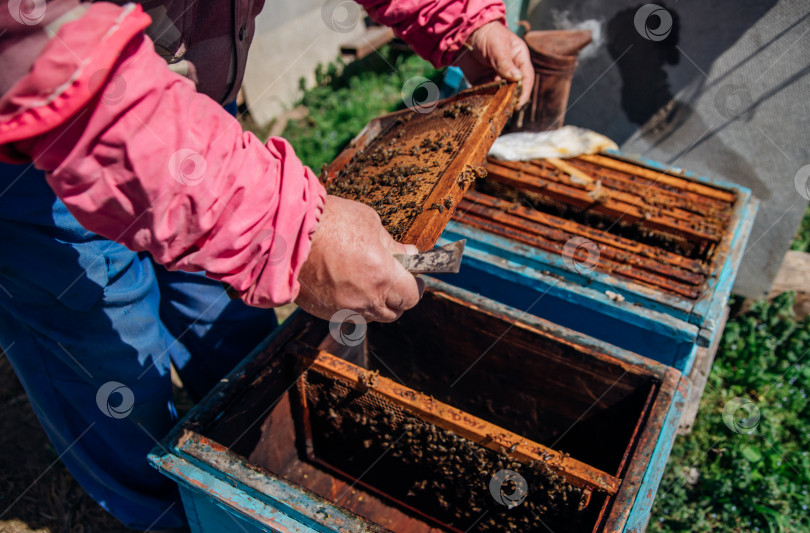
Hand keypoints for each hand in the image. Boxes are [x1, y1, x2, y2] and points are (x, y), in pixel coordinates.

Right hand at [296, 196, 424, 322]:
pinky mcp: (323, 311)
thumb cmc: (331, 222)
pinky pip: (346, 314)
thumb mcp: (370, 223)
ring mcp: (343, 309)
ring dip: (374, 302)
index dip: (414, 285)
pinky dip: (351, 304)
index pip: (411, 296)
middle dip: (396, 297)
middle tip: (392, 279)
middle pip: (393, 313)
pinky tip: (344, 283)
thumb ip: (392, 245)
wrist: (286, 232)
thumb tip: (409, 254)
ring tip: (366, 280)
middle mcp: (366, 300)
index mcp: (383, 277)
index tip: (412, 275)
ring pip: (370, 316)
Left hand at [454, 21, 533, 107]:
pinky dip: (485, 100)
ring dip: (498, 101)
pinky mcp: (484, 82)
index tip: (519, 103)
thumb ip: (505, 63)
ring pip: (501, 94)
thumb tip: (517, 79)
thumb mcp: (498, 46)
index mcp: (520, 59)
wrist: (466, 33)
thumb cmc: (488, 34)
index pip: (526, 77)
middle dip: (511, 98)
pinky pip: (486, 94)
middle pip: (515, 88)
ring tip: (494, 109)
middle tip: (505, 109)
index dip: (524, 91)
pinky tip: (483, 104)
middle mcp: (510, 71)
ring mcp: (497, 78)